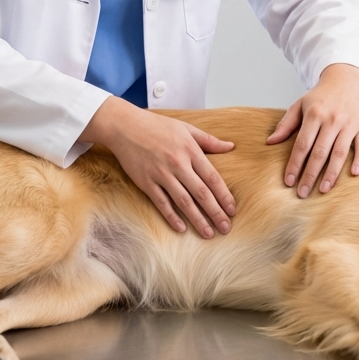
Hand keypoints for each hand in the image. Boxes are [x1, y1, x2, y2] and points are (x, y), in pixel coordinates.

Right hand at [80, 97, 236, 237]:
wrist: (126, 127)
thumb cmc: (158, 126)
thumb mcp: (186, 128)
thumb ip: (209, 140)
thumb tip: (231, 146)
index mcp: (190, 150)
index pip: (213, 178)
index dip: (224, 196)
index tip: (233, 210)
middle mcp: (178, 164)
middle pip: (201, 193)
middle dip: (216, 212)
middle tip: (226, 228)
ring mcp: (161, 174)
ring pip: (184, 201)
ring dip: (198, 219)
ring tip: (208, 234)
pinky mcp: (146, 182)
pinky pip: (162, 203)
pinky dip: (172, 217)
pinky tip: (181, 228)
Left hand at [266, 63, 358, 196]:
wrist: (345, 79)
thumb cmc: (320, 97)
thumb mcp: (299, 105)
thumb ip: (286, 124)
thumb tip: (270, 142)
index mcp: (314, 114)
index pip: (302, 145)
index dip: (294, 164)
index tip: (288, 181)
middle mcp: (332, 119)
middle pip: (319, 153)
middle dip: (310, 175)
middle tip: (302, 193)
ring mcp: (349, 123)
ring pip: (340, 153)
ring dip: (331, 174)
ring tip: (323, 190)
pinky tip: (352, 174)